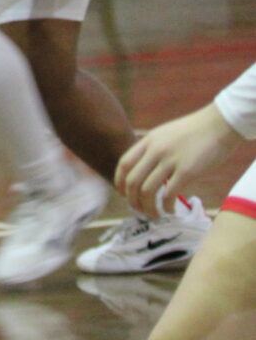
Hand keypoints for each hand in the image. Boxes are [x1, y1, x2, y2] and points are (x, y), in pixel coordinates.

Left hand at [116, 103, 238, 214]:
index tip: (123, 194)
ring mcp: (170, 160)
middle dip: (133, 200)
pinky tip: (171, 211)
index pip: (124, 163)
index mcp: (149, 140)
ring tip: (155, 215)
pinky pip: (169, 194)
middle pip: (133, 180)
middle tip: (139, 210)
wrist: (218, 125)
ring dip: (148, 208)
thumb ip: (154, 149)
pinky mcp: (186, 171)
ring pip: (147, 191)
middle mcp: (155, 150)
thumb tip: (147, 170)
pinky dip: (167, 207)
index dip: (120, 182)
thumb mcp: (166, 135)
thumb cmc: (195, 131)